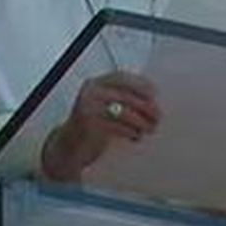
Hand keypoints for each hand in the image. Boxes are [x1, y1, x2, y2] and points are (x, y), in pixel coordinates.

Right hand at [41, 72, 160, 182]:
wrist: (68, 147)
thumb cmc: (90, 125)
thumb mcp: (102, 105)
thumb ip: (120, 97)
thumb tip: (151, 100)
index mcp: (94, 84)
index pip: (121, 77)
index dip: (140, 84)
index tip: (154, 93)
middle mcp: (90, 93)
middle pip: (126, 96)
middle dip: (146, 107)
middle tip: (158, 116)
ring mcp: (89, 109)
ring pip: (124, 113)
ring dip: (141, 122)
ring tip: (150, 128)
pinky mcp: (90, 126)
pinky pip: (118, 127)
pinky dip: (131, 132)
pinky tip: (136, 136)